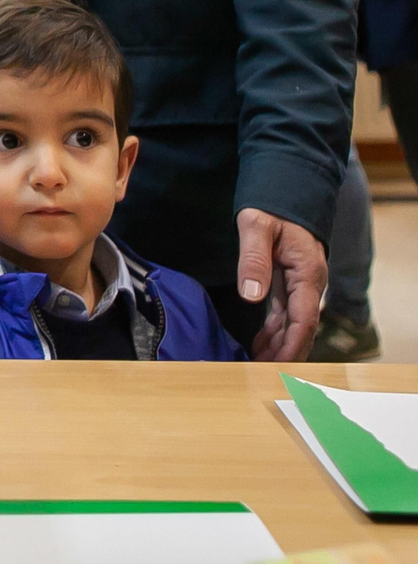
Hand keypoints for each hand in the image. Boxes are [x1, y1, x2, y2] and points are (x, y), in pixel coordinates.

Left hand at [237, 208, 325, 361]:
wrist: (285, 188)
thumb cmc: (271, 206)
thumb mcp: (256, 226)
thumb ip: (254, 260)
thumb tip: (253, 297)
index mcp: (307, 273)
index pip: (304, 319)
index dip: (291, 345)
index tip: (277, 365)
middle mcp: (309, 283)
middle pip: (302, 327)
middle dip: (285, 352)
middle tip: (262, 374)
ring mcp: (302, 283)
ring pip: (294, 322)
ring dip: (278, 344)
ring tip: (258, 365)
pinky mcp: (290, 280)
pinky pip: (286, 312)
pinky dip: (275, 330)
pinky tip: (261, 344)